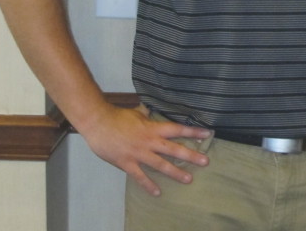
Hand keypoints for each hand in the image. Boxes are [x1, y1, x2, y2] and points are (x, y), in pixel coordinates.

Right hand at [77, 104, 210, 195]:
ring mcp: (139, 153)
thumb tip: (157, 113)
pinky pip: (140, 176)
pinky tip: (157, 192)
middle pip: (173, 149)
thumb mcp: (139, 114)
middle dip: (190, 155)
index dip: (193, 132)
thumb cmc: (118, 117)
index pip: (177, 129)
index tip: (208, 134)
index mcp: (153, 128)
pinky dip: (148, 185)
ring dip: (175, 172)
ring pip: (160, 165)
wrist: (98, 123)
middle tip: (205, 161)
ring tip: (188, 179)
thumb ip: (150, 117)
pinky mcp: (127, 163)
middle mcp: (149, 141)